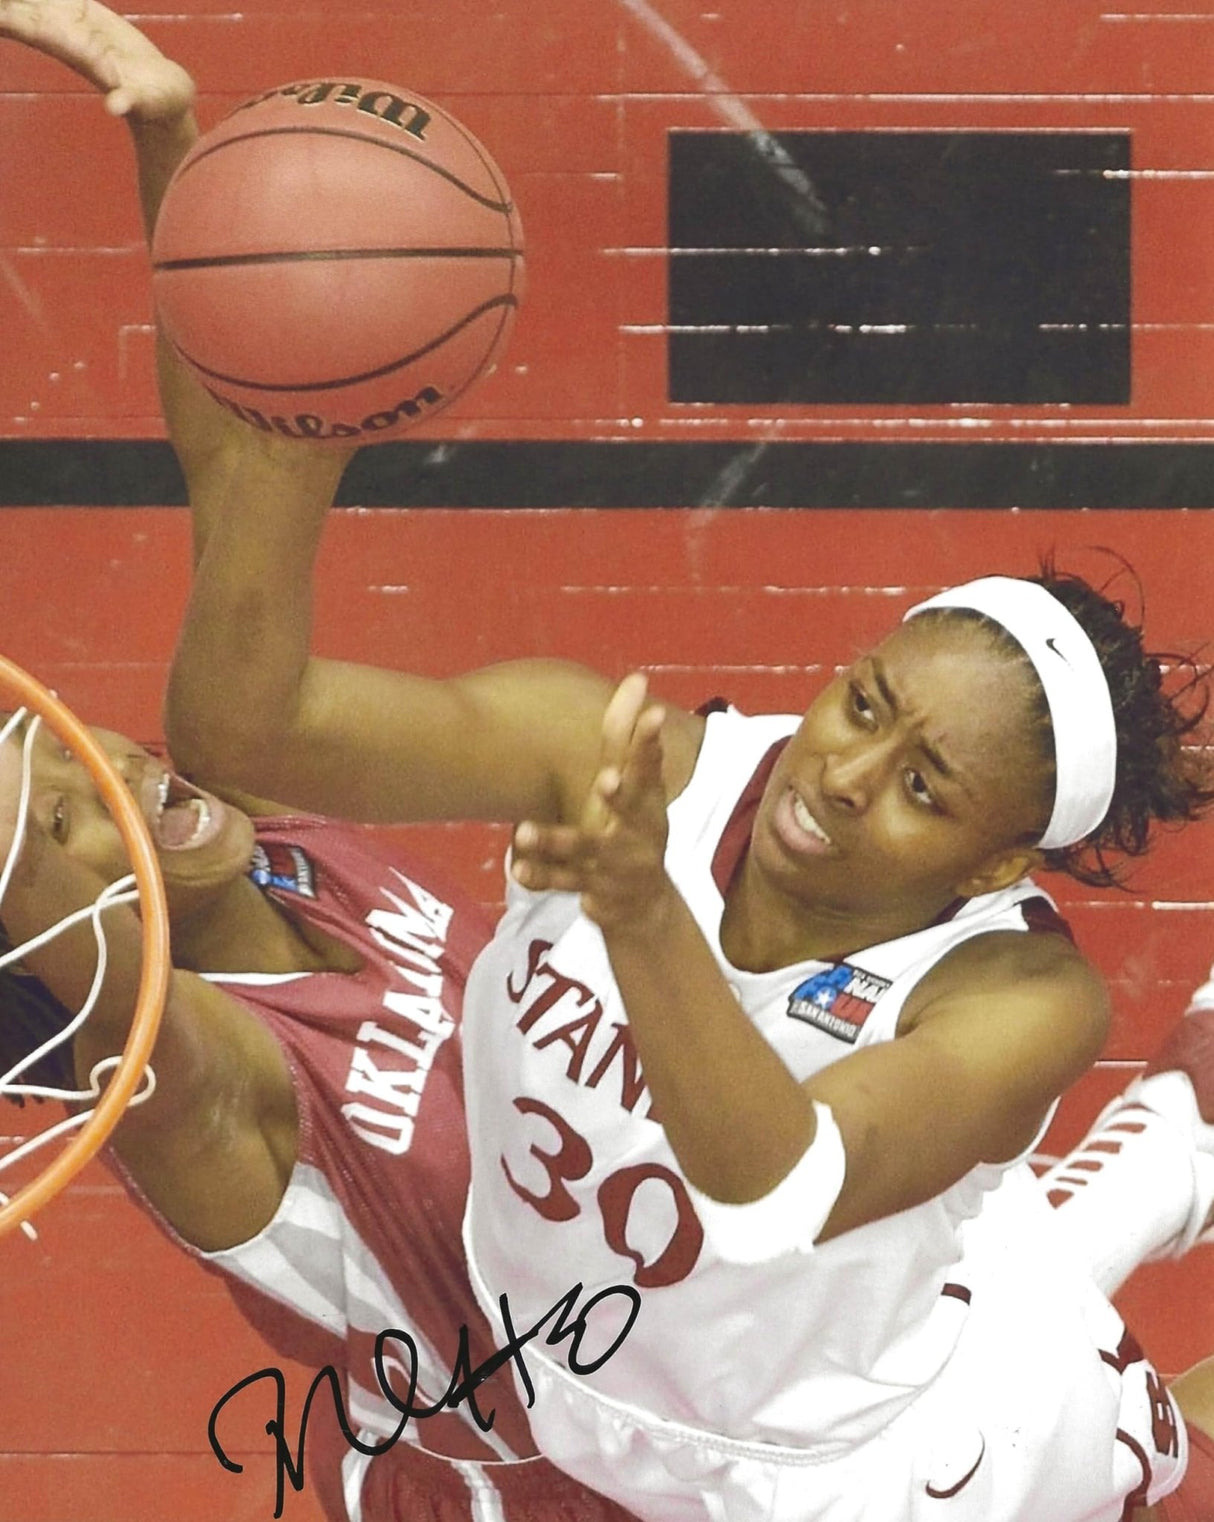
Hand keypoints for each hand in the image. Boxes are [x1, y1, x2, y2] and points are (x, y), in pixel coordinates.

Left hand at [0, 0, 194, 119]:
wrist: (166, 99)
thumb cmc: (158, 105)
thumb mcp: (146, 103)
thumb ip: (130, 102)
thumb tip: (116, 107)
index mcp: (68, 47)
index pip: (20, 22)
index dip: (5, 14)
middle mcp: (61, 32)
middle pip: (15, 6)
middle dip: (5, 3)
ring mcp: (70, 20)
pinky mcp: (84, 12)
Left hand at [511, 673, 674, 933]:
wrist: (646, 908)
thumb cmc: (636, 830)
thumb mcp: (639, 787)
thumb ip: (628, 736)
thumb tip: (635, 677)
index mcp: (650, 801)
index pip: (652, 767)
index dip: (652, 742)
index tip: (654, 715)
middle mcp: (640, 831)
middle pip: (631, 810)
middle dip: (621, 795)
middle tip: (606, 780)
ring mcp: (618, 864)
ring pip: (584, 849)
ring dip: (556, 840)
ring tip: (524, 832)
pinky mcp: (596, 891)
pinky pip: (564, 883)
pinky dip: (541, 877)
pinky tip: (518, 869)